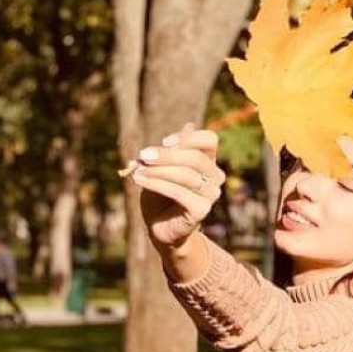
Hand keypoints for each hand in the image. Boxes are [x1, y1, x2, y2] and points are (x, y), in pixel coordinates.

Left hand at [132, 126, 225, 249]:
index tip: (164, 141)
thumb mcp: (163, 167)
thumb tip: (189, 124)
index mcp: (208, 161)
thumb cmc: (161, 193)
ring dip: (157, 170)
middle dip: (166, 155)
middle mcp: (215, 177)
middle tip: (142, 154)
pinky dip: (157, 184)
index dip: (188, 138)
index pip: (209, 140)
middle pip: (195, 158)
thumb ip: (173, 149)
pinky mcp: (202, 210)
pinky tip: (139, 180)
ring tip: (137, 171)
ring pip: (186, 175)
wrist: (160, 226)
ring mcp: (211, 194)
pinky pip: (179, 192)